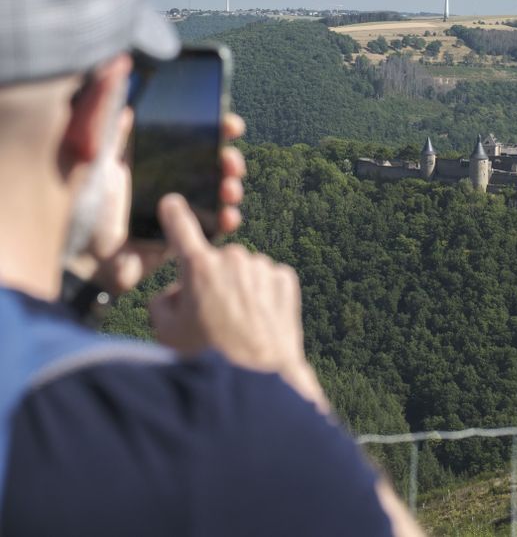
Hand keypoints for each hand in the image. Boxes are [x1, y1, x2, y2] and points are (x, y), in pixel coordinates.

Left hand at [67, 111, 246, 295]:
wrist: (79, 252)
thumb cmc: (83, 205)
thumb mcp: (98, 160)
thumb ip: (113, 131)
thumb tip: (124, 93)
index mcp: (154, 162)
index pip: (193, 140)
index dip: (216, 131)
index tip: (231, 125)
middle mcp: (170, 183)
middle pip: (213, 166)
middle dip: (230, 161)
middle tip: (230, 161)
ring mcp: (178, 210)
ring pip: (218, 195)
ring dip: (231, 189)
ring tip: (229, 190)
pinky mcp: (180, 238)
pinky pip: (211, 229)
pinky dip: (226, 221)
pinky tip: (228, 216)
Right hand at [150, 194, 328, 410]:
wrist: (260, 382)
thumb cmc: (208, 360)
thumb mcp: (167, 335)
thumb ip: (162, 303)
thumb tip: (174, 293)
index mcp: (198, 267)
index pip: (180, 226)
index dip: (174, 213)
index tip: (172, 202)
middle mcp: (232, 258)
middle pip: (215, 262)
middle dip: (211, 281)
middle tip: (211, 318)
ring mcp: (262, 267)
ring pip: (243, 271)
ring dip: (239, 289)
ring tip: (239, 326)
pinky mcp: (285, 279)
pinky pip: (267, 280)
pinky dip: (263, 296)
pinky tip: (259, 322)